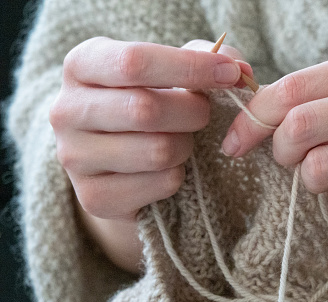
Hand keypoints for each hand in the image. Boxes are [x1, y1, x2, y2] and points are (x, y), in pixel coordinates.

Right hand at [50, 37, 252, 271]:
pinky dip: (179, 175)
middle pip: (145, 110)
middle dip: (193, 112)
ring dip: (186, 145)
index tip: (229, 74)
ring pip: (157, 151)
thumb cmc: (154, 100)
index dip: (190, 67)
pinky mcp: (94, 198)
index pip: (134, 62)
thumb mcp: (174, 69)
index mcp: (82, 66)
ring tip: (181, 139)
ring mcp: (75, 158)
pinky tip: (168, 166)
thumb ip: (208, 58)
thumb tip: (241, 71)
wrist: (123, 158)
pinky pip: (162, 184)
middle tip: (203, 113)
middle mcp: (66, 110)